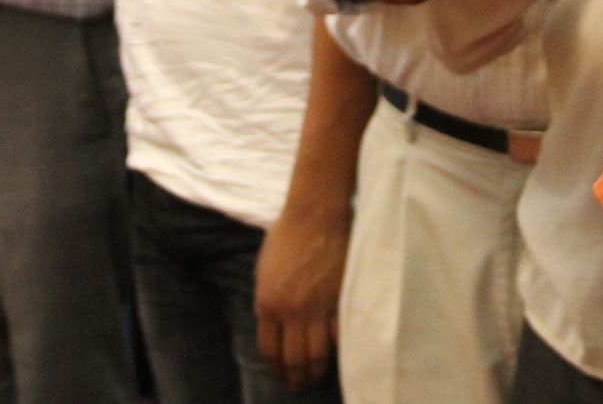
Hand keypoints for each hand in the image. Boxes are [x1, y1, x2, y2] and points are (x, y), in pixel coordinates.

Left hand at [254, 206, 347, 390]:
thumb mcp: (262, 270)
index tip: (280, 374)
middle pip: (293, 359)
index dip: (275, 367)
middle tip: (299, 385)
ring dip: (315, 372)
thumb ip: (266, 300)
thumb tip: (272, 324)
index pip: (269, 349)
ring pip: (317, 355)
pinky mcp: (339, 302)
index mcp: (267, 304)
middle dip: (295, 378)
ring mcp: (317, 310)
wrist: (315, 216)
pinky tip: (338, 357)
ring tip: (316, 378)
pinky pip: (340, 337)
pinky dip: (339, 351)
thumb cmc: (285, 236)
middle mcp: (290, 313)